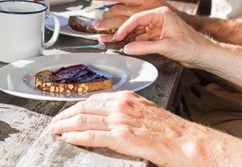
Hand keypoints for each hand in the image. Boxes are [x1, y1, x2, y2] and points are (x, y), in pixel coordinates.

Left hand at [49, 91, 194, 165]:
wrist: (186, 142)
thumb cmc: (170, 131)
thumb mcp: (145, 112)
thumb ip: (127, 112)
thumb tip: (110, 118)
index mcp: (126, 99)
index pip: (93, 100)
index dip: (76, 107)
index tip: (66, 112)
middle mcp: (121, 106)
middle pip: (84, 108)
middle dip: (65, 115)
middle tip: (54, 122)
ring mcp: (120, 121)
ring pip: (84, 120)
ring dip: (65, 125)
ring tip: (55, 130)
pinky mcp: (122, 137)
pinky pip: (92, 136)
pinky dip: (77, 136)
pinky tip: (67, 138)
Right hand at [100, 6, 213, 67]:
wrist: (204, 54)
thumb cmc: (192, 46)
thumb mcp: (167, 47)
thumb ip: (145, 47)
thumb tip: (127, 48)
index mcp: (161, 14)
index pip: (137, 18)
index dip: (124, 28)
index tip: (116, 37)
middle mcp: (157, 17)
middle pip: (132, 19)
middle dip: (116, 25)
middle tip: (101, 28)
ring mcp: (156, 26)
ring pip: (134, 29)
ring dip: (122, 35)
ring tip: (107, 38)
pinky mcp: (156, 35)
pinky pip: (139, 36)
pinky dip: (130, 41)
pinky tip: (120, 44)